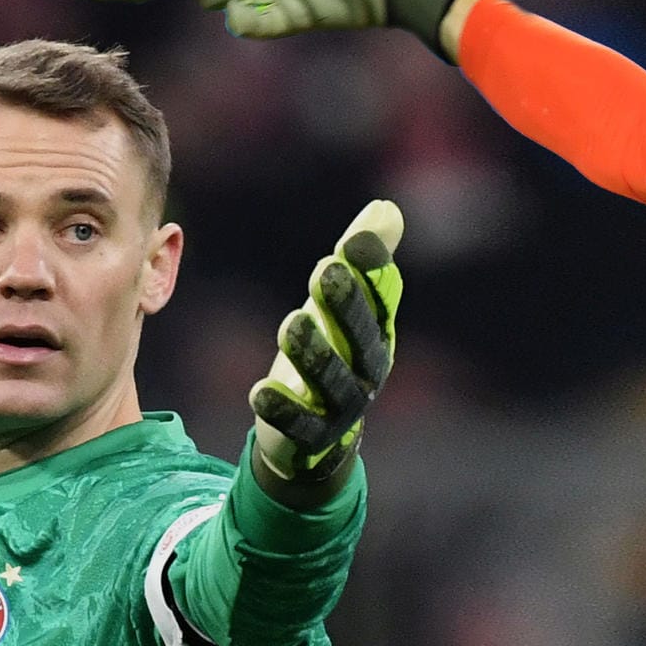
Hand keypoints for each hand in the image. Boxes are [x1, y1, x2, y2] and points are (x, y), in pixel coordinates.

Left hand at [251, 200, 403, 484]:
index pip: (382, 300)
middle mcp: (367, 370)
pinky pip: (299, 425)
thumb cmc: (333, 351)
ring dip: (315, 352)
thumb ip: (362, 260)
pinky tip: (259, 390)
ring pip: (332, 381)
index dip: (372, 272)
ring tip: (292, 322)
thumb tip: (386, 209)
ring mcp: (341, 406)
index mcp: (378, 333)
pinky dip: (282, 409)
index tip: (356, 241)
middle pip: (363, 338)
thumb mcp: (344, 305)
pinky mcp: (310, 436)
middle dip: (346, 305)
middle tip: (326, 270)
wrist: (318, 433)